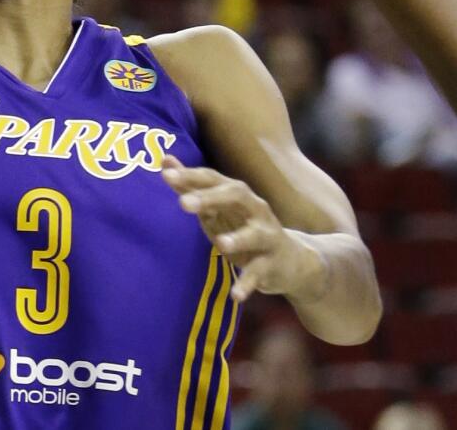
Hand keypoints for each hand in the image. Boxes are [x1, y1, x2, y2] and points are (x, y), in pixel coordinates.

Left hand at [161, 155, 325, 302]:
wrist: (292, 260)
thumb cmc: (244, 229)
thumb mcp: (217, 208)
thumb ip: (191, 186)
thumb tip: (164, 160)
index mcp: (237, 194)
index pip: (213, 179)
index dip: (190, 175)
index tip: (165, 173)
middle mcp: (255, 209)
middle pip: (235, 196)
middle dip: (210, 198)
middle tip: (183, 203)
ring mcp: (266, 236)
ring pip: (254, 234)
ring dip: (238, 238)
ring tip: (221, 244)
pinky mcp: (272, 264)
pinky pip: (259, 273)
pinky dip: (247, 284)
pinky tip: (235, 295)